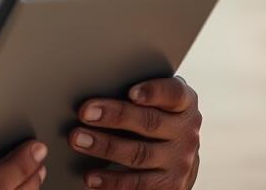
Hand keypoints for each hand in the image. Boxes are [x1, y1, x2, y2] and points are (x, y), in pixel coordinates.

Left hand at [70, 76, 200, 188]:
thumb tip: (97, 85)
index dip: (154, 92)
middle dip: (115, 116)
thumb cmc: (157, 122)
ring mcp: (179, 162)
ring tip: (79, 140)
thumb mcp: (159, 104)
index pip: (173, 93)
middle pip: (149, 122)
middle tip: (85, 112)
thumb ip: (140, 95)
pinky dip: (111, 181)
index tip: (131, 92)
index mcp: (184, 105)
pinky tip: (92, 176)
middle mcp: (186, 133)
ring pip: (139, 154)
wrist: (179, 163)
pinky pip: (137, 185)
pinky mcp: (170, 187)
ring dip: (105, 147)